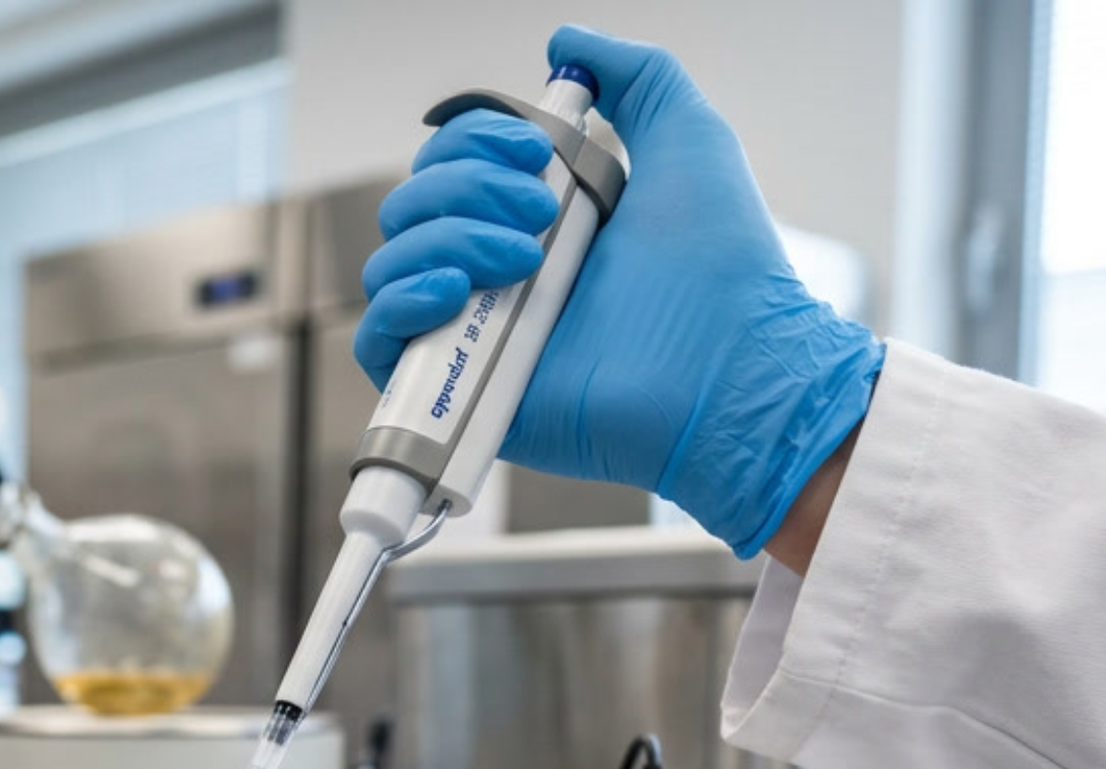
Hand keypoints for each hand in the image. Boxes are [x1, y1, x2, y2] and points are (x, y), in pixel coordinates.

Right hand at [352, 26, 884, 557]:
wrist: (729, 367)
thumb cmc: (720, 267)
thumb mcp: (688, 137)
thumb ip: (636, 75)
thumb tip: (565, 40)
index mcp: (534, 220)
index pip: (449, 167)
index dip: (472, 142)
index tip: (534, 148)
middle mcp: (493, 274)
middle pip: (410, 207)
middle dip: (463, 187)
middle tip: (538, 212)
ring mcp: (473, 333)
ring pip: (390, 264)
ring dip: (446, 240)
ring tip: (522, 261)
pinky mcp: (459, 392)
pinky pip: (376, 343)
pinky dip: (399, 302)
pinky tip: (455, 292)